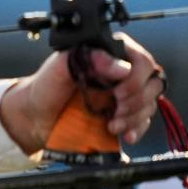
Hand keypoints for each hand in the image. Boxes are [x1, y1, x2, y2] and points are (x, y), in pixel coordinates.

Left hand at [0, 33, 163, 153]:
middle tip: (115, 109)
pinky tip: (124, 134)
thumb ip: (90, 59)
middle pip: (151, 83)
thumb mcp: (60, 66)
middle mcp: (121, 73)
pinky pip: (144, 122)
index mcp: (109, 54)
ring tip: (112, 125)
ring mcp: (124, 95)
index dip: (135, 79)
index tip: (117, 92)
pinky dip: (137, 129)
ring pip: (150, 103)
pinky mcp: (123, 116)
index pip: (142, 60)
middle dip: (136, 100)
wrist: (36, 117)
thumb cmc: (46, 86)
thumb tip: (121, 67)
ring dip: (135, 117)